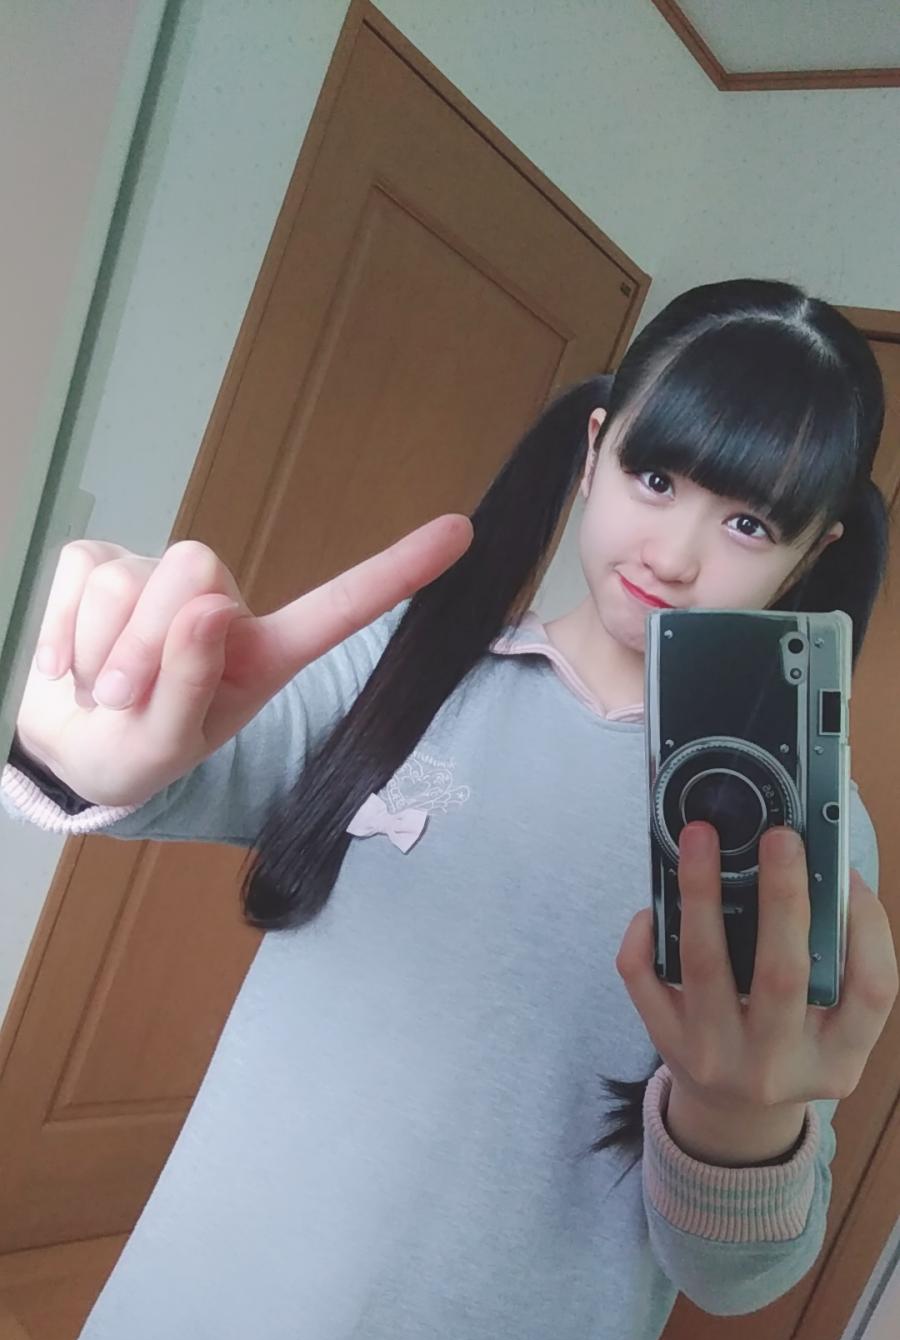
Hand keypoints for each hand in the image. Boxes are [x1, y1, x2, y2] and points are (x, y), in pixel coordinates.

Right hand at [14, 516, 471, 806]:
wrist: (70, 750)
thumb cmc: (136, 752)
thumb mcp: (166, 744)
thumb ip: (186, 686)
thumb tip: (200, 606)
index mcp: (263, 654)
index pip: (339, 606)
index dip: (396, 571)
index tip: (460, 532)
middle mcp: (218, 605)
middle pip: (196, 573)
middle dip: (149, 647)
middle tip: (127, 702)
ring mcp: (156, 577)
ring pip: (128, 580)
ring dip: (102, 654)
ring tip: (102, 693)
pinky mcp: (97, 563)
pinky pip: (79, 572)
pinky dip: (62, 633)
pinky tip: (66, 670)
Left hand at [615, 821, 898, 1117]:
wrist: (733, 1115)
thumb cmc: (791, 1049)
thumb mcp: (833, 1028)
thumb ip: (840, 964)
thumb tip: (829, 872)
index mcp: (835, 1060)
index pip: (870, 990)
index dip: (868, 928)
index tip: (850, 875)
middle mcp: (775, 1065)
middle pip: (782, 974)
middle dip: (782, 897)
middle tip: (779, 838)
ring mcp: (715, 1057)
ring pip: (704, 965)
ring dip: (701, 893)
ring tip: (701, 839)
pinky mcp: (667, 1043)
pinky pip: (644, 981)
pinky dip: (644, 937)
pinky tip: (655, 906)